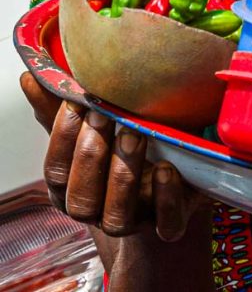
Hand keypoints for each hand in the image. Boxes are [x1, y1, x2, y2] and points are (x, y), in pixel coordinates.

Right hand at [20, 72, 207, 241]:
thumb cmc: (121, 151)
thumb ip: (62, 109)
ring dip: (124, 174)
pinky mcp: (169, 224)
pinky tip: (167, 170)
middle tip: (107, 115)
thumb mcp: (93, 130)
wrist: (168, 186)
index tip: (79, 102)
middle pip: (82, 197)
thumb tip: (31, 77)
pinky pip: (165, 225)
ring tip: (136, 133)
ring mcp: (135, 221)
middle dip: (92, 155)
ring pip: (118, 216)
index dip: (64, 139)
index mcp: (73, 189)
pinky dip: (165, 199)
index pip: (57, 171)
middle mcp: (98, 211)